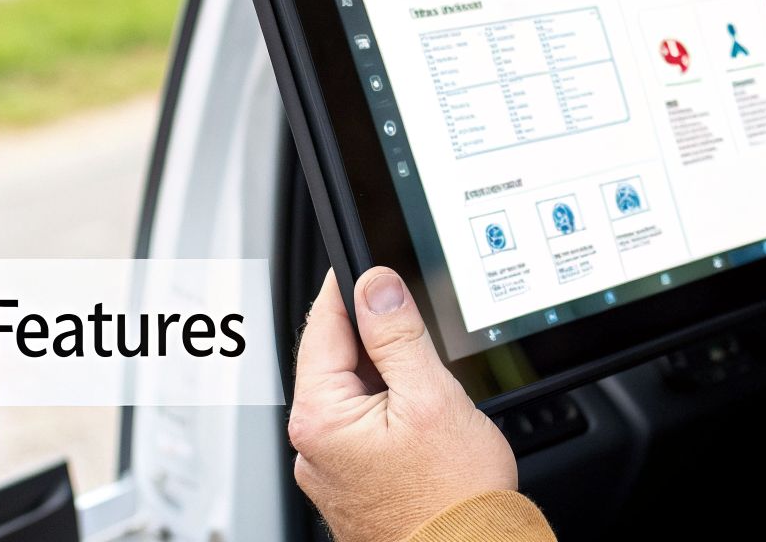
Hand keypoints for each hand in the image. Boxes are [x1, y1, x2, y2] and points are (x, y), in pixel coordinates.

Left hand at [288, 268, 516, 541]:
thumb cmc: (452, 501)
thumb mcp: (431, 397)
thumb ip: (398, 335)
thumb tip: (375, 285)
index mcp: (320, 418)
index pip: (322, 327)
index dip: (348, 289)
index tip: (365, 265)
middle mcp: (313, 447)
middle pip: (336, 359)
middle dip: (376, 340)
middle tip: (418, 331)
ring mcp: (330, 469)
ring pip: (353, 394)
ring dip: (386, 379)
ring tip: (429, 394)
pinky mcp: (352, 484)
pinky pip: (363, 428)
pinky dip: (389, 413)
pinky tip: (422, 425)